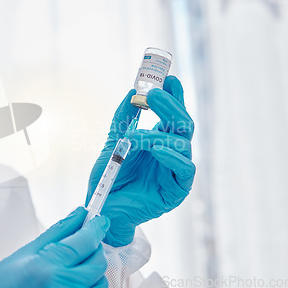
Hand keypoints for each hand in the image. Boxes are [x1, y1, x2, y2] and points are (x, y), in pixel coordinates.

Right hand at [0, 207, 109, 287]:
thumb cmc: (2, 284)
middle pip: (98, 261)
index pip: (86, 240)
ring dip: (91, 270)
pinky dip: (87, 286)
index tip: (100, 221)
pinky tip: (69, 281)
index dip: (96, 227)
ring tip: (70, 267)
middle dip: (93, 248)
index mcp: (50, 265)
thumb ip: (59, 231)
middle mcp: (65, 286)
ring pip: (100, 280)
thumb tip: (79, 214)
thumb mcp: (28, 251)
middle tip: (80, 244)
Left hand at [86, 76, 195, 246]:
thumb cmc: (109, 179)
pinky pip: (185, 168)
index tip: (169, 78)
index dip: (175, 96)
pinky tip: (156, 148)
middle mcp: (171, 154)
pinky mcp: (177, 190)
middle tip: (153, 94)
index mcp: (160, 142)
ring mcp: (175, 171)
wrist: (102, 209)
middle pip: (183, 124)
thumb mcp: (113, 142)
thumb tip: (131, 93)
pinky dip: (172, 155)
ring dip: (160, 134)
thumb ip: (123, 120)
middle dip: (170, 105)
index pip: (173, 115)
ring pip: (184, 143)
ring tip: (137, 137)